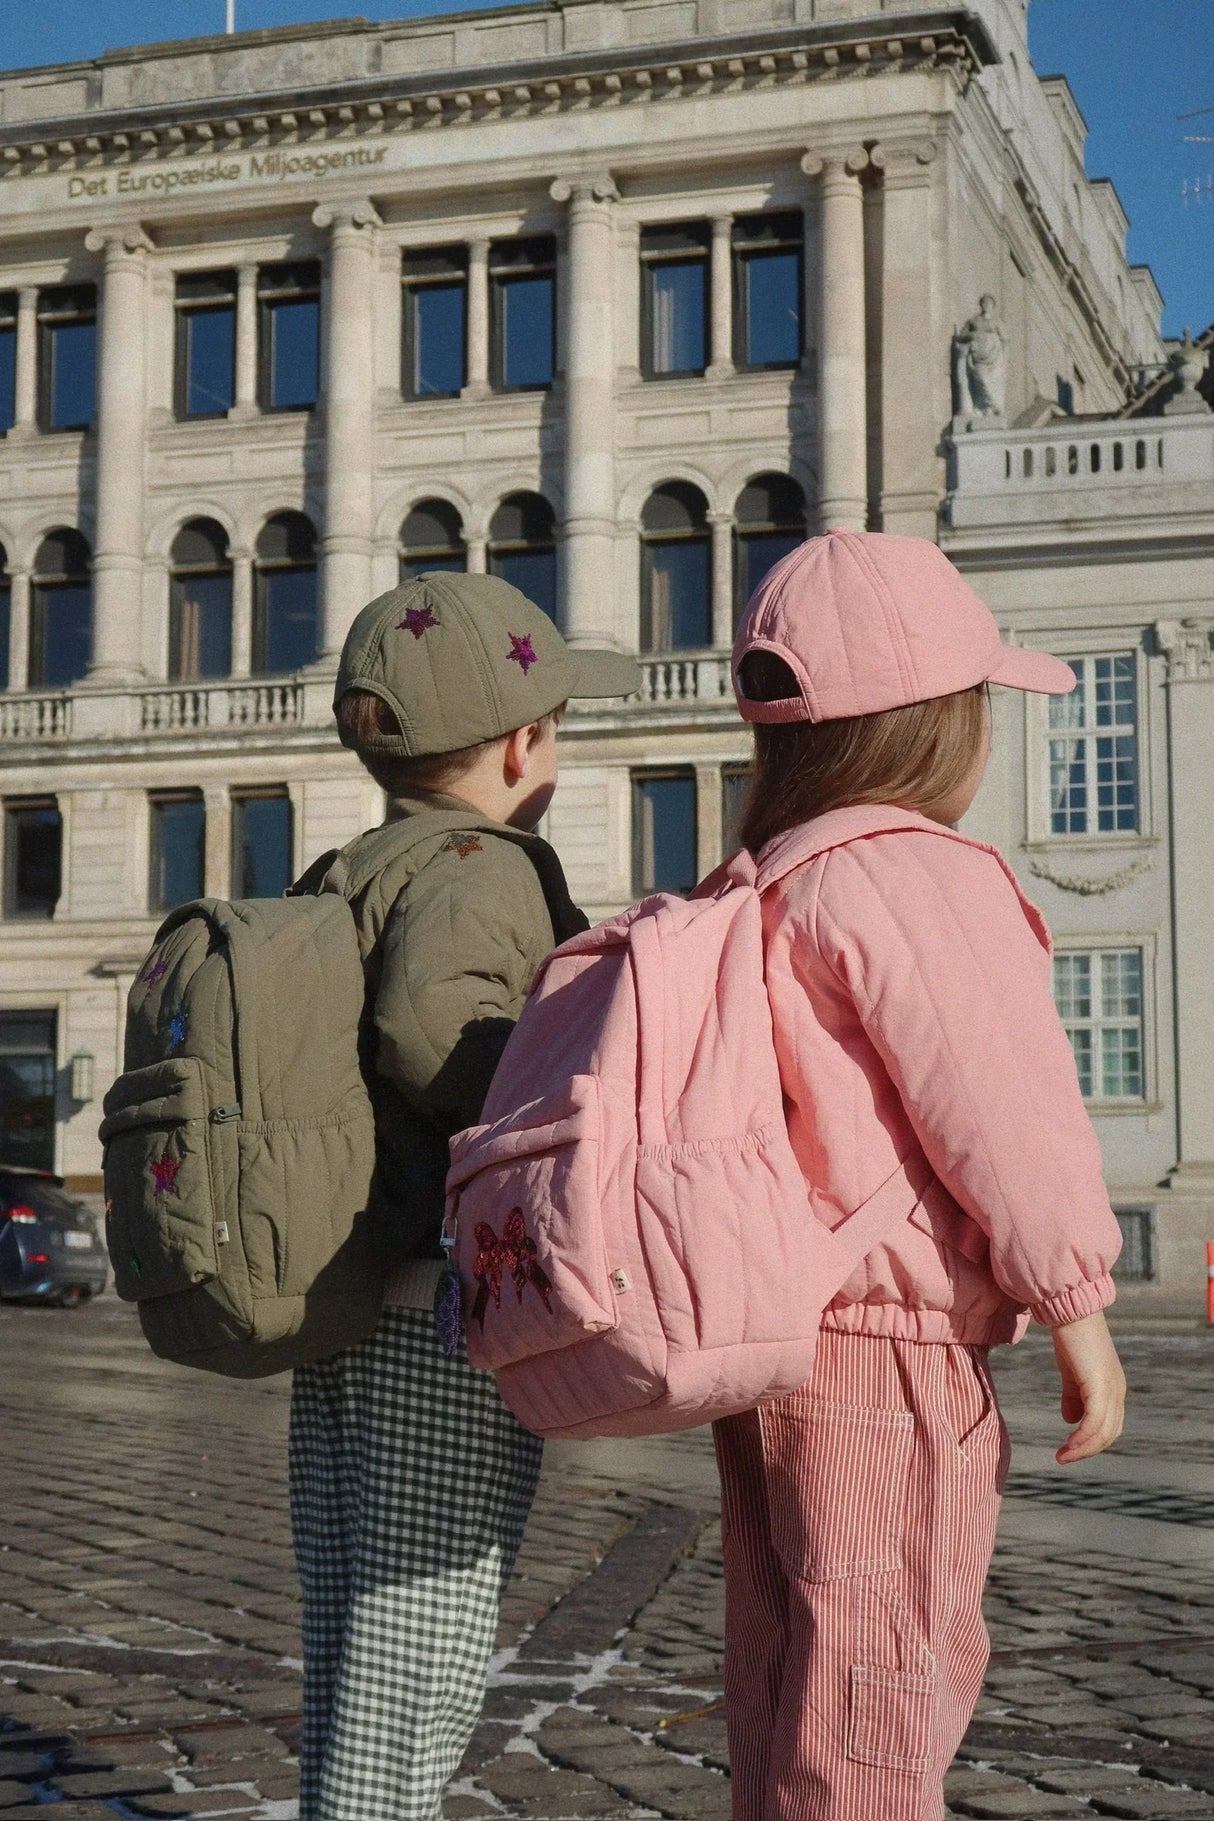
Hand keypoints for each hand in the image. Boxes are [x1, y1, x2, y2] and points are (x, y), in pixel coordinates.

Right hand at [1051, 1311, 1125, 1463]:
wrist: (1071, 1311)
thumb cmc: (1071, 1336)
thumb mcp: (1071, 1371)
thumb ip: (1072, 1395)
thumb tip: (1070, 1420)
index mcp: (1113, 1387)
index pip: (1109, 1425)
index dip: (1091, 1441)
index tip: (1070, 1449)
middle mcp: (1117, 1391)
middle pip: (1109, 1433)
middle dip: (1087, 1450)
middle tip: (1065, 1458)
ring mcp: (1111, 1389)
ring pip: (1103, 1432)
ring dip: (1083, 1448)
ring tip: (1063, 1456)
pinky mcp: (1099, 1386)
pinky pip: (1094, 1422)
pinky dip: (1082, 1438)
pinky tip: (1068, 1444)